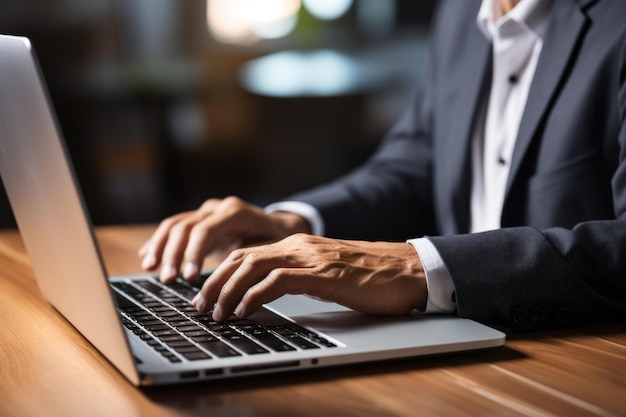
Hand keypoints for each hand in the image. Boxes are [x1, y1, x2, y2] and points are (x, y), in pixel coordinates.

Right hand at [138, 196, 310, 282]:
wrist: (279, 226)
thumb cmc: (277, 240)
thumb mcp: (270, 249)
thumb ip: (250, 262)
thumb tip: (237, 286)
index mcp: (235, 212)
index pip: (206, 230)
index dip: (194, 253)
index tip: (189, 276)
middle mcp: (217, 208)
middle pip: (186, 227)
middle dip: (173, 254)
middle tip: (168, 279)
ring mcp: (205, 213)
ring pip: (174, 225)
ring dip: (160, 247)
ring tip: (151, 269)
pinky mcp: (198, 221)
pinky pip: (173, 228)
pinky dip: (159, 242)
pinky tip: (148, 257)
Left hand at [191, 234, 427, 321]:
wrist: (408, 270)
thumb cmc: (372, 276)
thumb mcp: (327, 272)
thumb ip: (300, 276)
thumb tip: (272, 293)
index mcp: (298, 244)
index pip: (247, 253)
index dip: (222, 273)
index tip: (206, 294)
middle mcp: (299, 245)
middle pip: (241, 257)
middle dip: (215, 282)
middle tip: (200, 306)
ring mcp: (310, 257)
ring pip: (253, 266)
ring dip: (228, 290)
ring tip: (216, 313)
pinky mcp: (322, 274)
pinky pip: (277, 281)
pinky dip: (254, 296)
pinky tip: (244, 311)